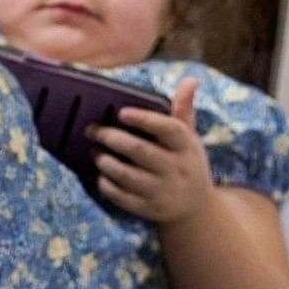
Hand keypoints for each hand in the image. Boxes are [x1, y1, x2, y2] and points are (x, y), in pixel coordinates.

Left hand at [94, 79, 211, 224]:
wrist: (197, 209)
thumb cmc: (187, 162)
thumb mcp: (190, 138)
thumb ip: (183, 109)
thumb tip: (190, 78)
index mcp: (187, 146)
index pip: (169, 129)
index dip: (145, 120)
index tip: (121, 112)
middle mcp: (176, 169)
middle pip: (140, 151)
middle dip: (111, 138)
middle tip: (91, 129)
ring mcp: (162, 191)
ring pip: (126, 175)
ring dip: (104, 160)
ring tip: (94, 150)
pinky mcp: (148, 209)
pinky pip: (120, 196)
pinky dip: (106, 184)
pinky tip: (100, 173)